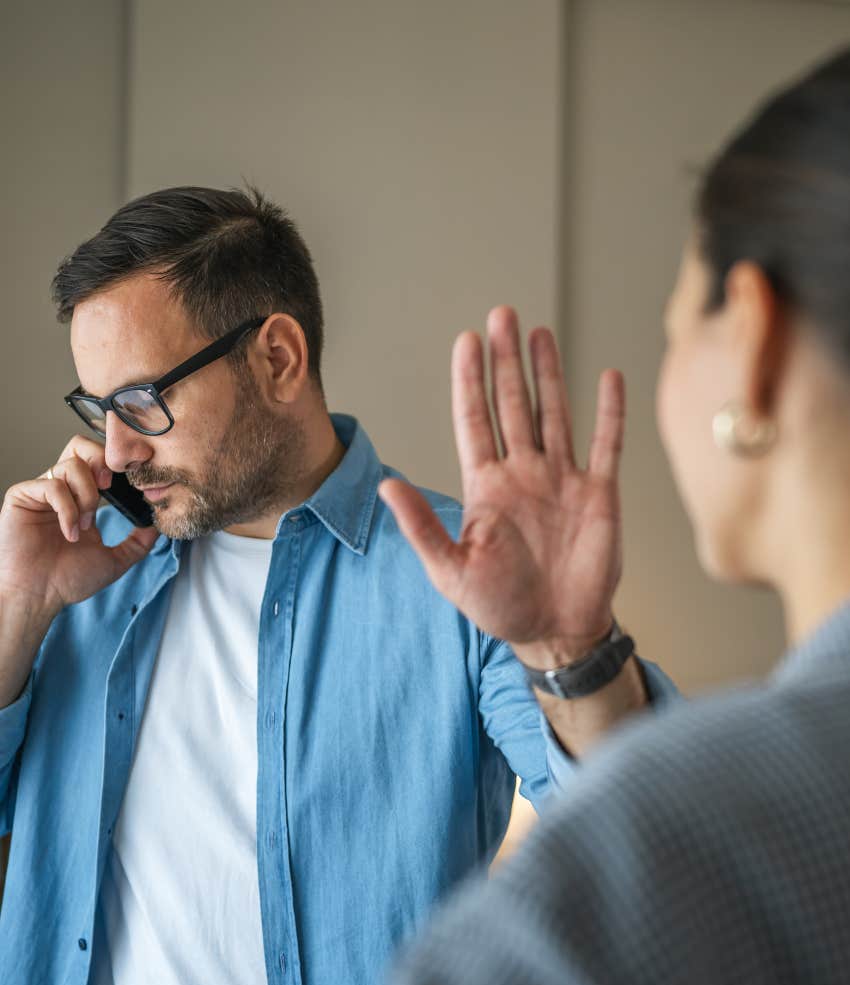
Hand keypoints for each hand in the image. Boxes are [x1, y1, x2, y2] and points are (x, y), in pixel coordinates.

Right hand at [0, 435, 158, 620]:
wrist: (38, 598)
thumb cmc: (67, 580)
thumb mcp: (114, 560)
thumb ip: (137, 542)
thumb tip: (157, 525)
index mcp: (80, 498)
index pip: (97, 460)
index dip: (117, 464)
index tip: (134, 478)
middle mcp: (60, 489)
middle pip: (81, 446)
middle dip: (101, 461)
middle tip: (109, 487)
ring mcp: (40, 491)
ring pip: (71, 465)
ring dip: (86, 495)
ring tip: (84, 525)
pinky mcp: (21, 497)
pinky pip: (52, 485)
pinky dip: (68, 508)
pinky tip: (70, 532)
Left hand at [379, 306, 624, 669]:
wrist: (555, 631)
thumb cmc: (499, 606)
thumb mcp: (451, 570)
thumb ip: (422, 526)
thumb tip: (386, 486)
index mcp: (486, 487)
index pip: (474, 420)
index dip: (470, 381)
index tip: (466, 341)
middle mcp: (523, 474)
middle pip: (513, 405)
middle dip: (506, 361)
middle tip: (501, 315)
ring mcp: (562, 480)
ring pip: (554, 413)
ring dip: (548, 374)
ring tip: (539, 333)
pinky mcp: (599, 493)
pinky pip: (607, 444)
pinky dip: (609, 412)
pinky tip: (608, 378)